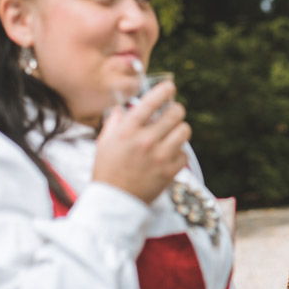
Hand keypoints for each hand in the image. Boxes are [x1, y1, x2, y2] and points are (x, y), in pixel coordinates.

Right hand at [93, 81, 191, 203]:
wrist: (115, 201)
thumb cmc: (108, 170)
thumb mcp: (104, 142)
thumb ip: (116, 121)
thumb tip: (124, 107)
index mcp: (127, 131)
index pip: (151, 102)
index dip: (163, 90)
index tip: (169, 86)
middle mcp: (146, 141)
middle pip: (175, 113)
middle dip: (175, 110)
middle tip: (172, 113)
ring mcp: (160, 156)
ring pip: (184, 130)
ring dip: (179, 129)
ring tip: (171, 134)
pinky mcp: (171, 170)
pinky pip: (184, 152)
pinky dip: (179, 152)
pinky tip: (168, 155)